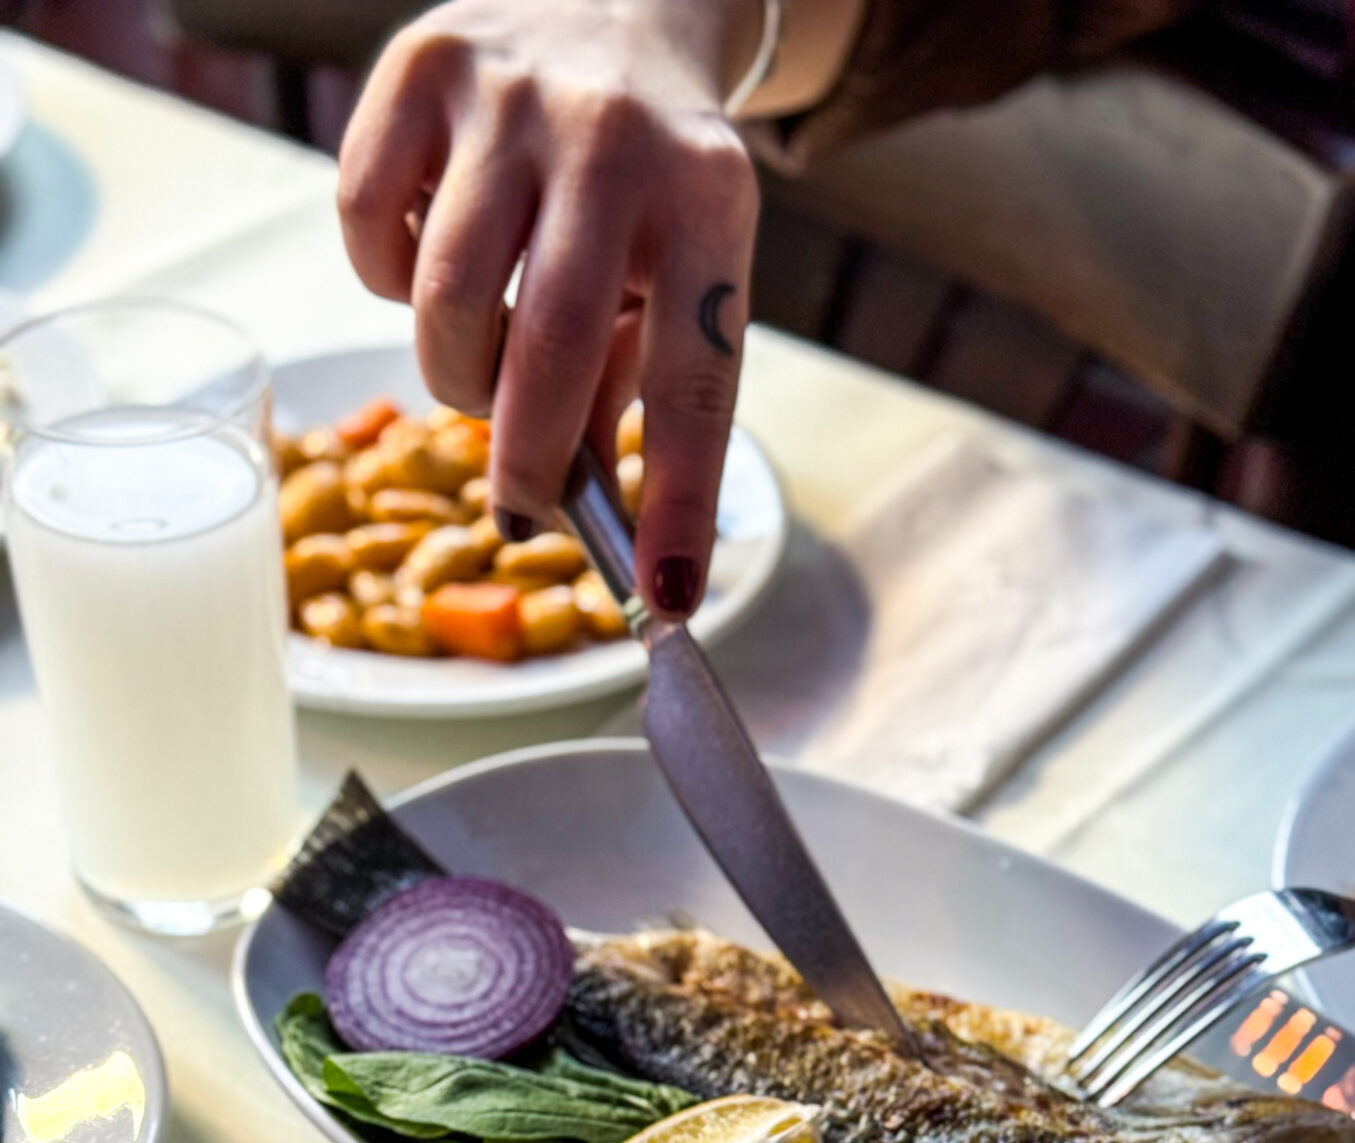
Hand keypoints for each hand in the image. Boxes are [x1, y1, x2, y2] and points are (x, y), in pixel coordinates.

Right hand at [337, 0, 763, 618]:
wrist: (612, 4)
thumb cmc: (648, 188)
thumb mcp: (681, 275)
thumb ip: (639, 388)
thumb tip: (583, 521)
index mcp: (709, 198)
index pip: (694, 379)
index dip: (677, 499)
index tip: (663, 598)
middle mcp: (610, 137)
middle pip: (545, 350)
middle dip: (527, 458)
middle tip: (524, 498)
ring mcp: (508, 95)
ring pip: (445, 302)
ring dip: (457, 373)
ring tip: (486, 361)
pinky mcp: (418, 66)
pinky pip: (370, 231)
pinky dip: (391, 282)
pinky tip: (434, 260)